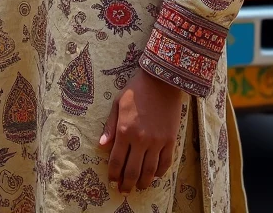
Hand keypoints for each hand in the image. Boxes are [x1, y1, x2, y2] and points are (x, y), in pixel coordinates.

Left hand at [99, 68, 183, 193]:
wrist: (162, 80)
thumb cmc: (136, 90)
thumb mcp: (118, 104)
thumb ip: (110, 127)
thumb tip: (101, 146)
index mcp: (125, 131)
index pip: (117, 160)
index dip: (113, 174)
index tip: (112, 181)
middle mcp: (141, 140)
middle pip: (133, 171)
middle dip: (126, 184)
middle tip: (123, 191)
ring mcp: (157, 142)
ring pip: (150, 171)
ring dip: (143, 183)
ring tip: (138, 187)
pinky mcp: (171, 140)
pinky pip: (165, 163)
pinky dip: (159, 173)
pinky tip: (154, 176)